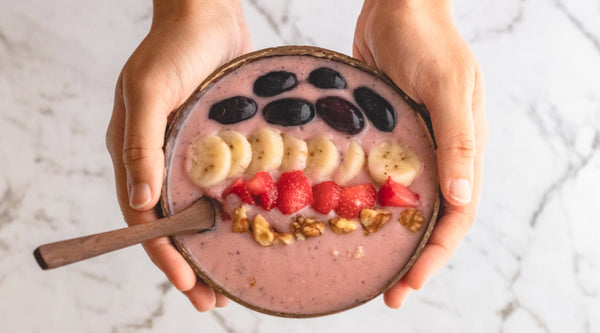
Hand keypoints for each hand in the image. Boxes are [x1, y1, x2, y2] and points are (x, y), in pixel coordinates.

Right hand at [105, 0, 250, 310]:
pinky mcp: (214, 145)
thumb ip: (140, 144)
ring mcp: (186, 154)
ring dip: (211, 248)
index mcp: (134, 152)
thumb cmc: (175, 47)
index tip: (187, 283)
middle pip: (171, 225)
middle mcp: (158, 159)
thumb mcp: (151, 90)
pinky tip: (249, 231)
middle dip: (189, 265)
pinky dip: (230, 214)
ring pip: (196, 212)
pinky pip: (220, 187)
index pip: (143, 218)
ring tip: (230, 281)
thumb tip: (143, 203)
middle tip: (212, 301)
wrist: (207, 13)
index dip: (164, 254)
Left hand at [353, 0, 488, 306]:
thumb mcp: (446, 86)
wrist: (397, 6)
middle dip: (414, 259)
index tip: (409, 285)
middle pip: (432, 220)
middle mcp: (439, 155)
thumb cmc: (427, 40)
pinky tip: (345, 218)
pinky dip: (368, 202)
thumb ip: (458, 141)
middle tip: (388, 294)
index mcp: (464, 150)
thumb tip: (464, 201)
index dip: (436, 255)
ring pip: (405, 203)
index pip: (457, 217)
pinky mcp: (385, 136)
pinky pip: (378, 177)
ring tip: (367, 267)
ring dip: (391, 237)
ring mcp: (411, 146)